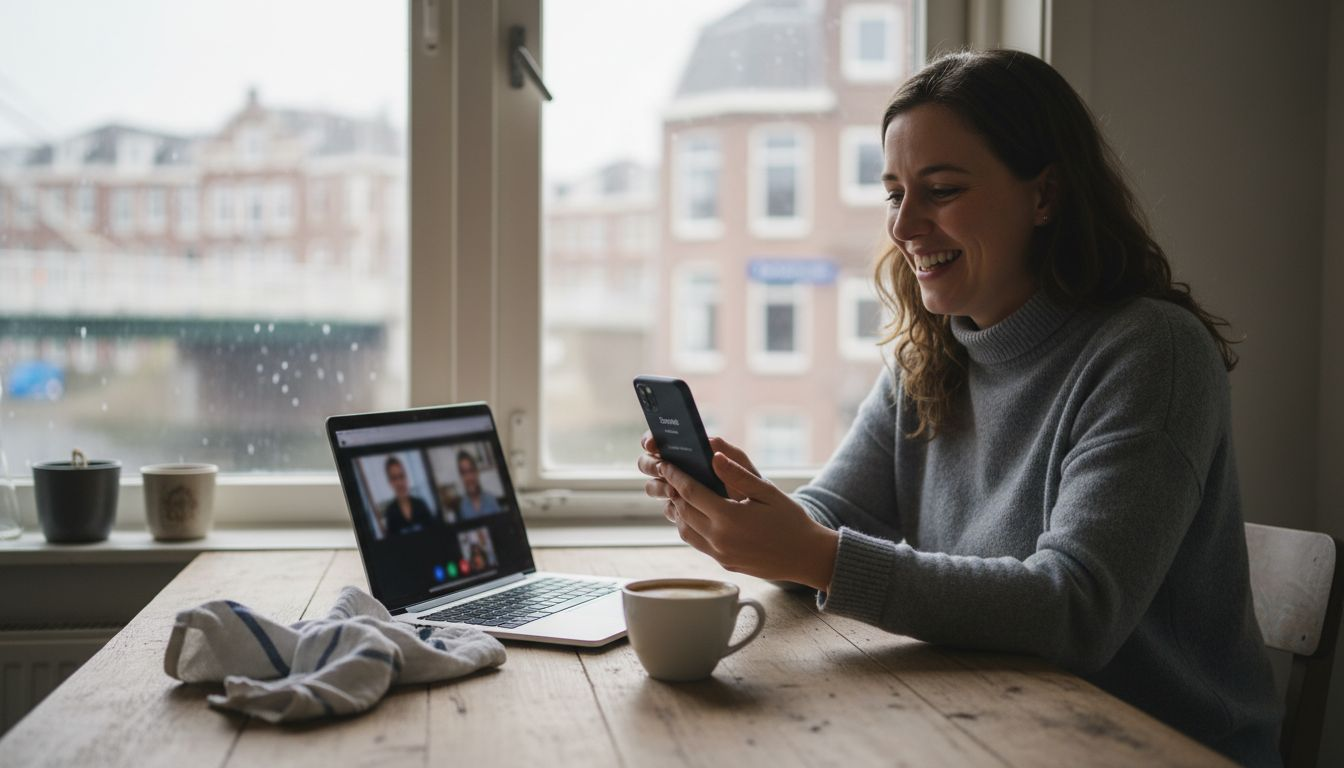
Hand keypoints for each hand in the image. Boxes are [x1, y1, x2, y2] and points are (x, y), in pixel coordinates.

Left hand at [642, 440, 838, 591]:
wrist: (806, 557)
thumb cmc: (791, 520)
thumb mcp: (767, 492)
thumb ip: (738, 475)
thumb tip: (713, 457)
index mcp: (729, 518)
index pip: (690, 492)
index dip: (675, 476)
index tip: (666, 464)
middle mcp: (720, 539)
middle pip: (683, 511)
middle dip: (674, 492)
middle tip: (670, 476)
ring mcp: (720, 554)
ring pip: (685, 531)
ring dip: (679, 512)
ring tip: (680, 495)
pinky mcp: (724, 563)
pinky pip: (698, 543)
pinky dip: (690, 528)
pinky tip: (697, 515)